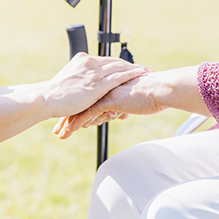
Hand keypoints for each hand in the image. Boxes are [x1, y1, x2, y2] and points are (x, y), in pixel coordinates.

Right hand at [42, 53, 148, 118]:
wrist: (47, 99)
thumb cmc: (54, 95)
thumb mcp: (68, 82)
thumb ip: (79, 80)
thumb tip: (84, 88)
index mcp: (82, 60)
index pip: (105, 60)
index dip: (119, 63)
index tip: (128, 66)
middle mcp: (90, 63)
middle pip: (115, 62)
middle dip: (130, 65)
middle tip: (143, 68)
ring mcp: (94, 73)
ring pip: (119, 67)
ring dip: (135, 69)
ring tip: (146, 71)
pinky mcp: (97, 85)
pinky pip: (118, 77)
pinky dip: (131, 74)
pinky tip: (140, 75)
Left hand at [53, 71, 171, 138]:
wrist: (161, 89)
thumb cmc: (151, 94)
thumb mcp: (131, 101)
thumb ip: (120, 106)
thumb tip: (117, 113)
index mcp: (107, 85)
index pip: (86, 98)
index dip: (75, 109)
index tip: (65, 119)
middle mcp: (103, 87)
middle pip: (80, 103)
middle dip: (67, 117)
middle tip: (57, 129)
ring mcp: (105, 93)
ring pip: (81, 109)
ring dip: (69, 123)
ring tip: (60, 134)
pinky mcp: (109, 100)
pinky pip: (89, 113)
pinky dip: (77, 122)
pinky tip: (69, 130)